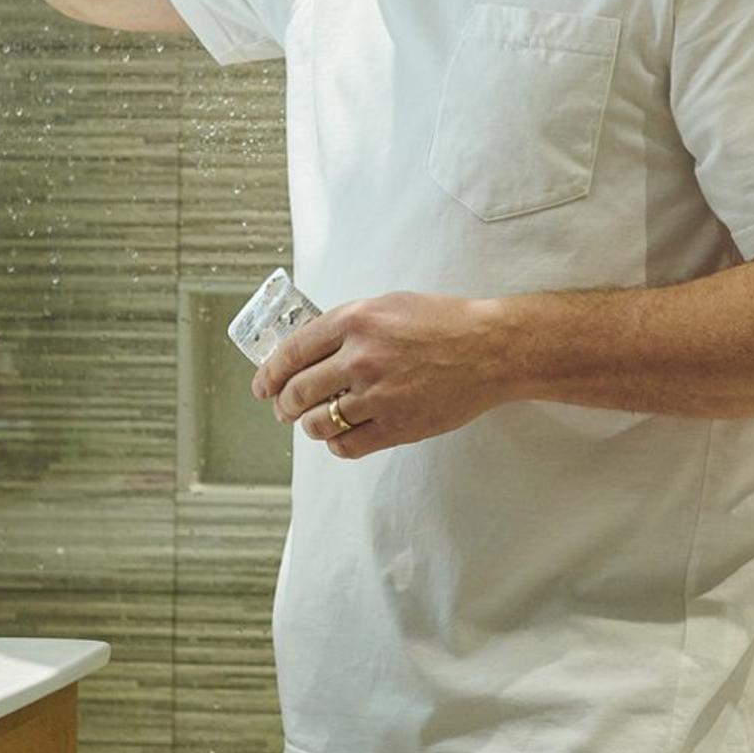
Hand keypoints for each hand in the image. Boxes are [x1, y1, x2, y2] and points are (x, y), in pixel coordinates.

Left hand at [255, 292, 516, 459]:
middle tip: (284, 408)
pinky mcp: (397, 426)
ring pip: (318, 423)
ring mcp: (378, 395)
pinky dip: (337, 445)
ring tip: (314, 423)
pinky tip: (342, 436)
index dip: (269, 374)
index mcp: (354, 321)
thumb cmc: (444, 323)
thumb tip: (310, 347)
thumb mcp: (388, 306)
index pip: (291, 352)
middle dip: (284, 404)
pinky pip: (348, 446)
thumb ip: (348, 325)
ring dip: (309, 426)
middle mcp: (360, 358)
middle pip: (298, 392)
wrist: (490, 349)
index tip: (263, 385)